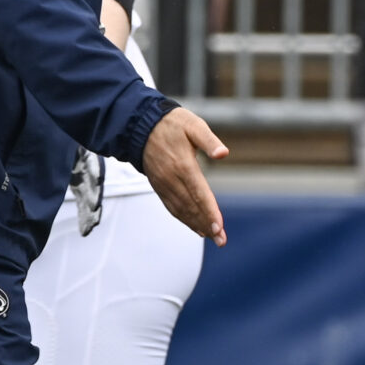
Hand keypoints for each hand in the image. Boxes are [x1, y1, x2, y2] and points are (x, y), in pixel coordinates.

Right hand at [140, 106, 230, 244]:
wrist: (140, 126)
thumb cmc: (171, 124)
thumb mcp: (193, 125)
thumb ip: (209, 140)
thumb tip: (223, 153)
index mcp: (183, 165)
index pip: (199, 193)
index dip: (209, 212)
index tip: (219, 228)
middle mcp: (171, 179)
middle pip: (191, 207)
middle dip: (207, 225)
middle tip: (222, 240)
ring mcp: (163, 185)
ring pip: (181, 210)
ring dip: (197, 225)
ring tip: (213, 237)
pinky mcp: (159, 187)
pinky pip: (172, 207)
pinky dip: (184, 219)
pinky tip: (196, 228)